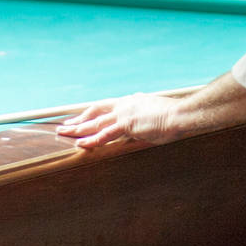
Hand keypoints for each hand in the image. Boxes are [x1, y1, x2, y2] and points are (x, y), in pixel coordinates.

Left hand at [56, 93, 191, 149]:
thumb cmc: (175, 116)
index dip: (92, 112)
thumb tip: (146, 118)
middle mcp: (125, 105)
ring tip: (63, 132)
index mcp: (132, 101)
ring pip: (95, 122)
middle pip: (95, 111)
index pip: (106, 106)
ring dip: (78, 128)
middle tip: (65, 124)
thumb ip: (148, 114)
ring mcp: (124, 114)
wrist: (182, 114)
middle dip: (79, 118)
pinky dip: (91, 139)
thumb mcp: (158, 112)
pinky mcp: (127, 125)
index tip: (82, 116)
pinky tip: (80, 143)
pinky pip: (104, 134)